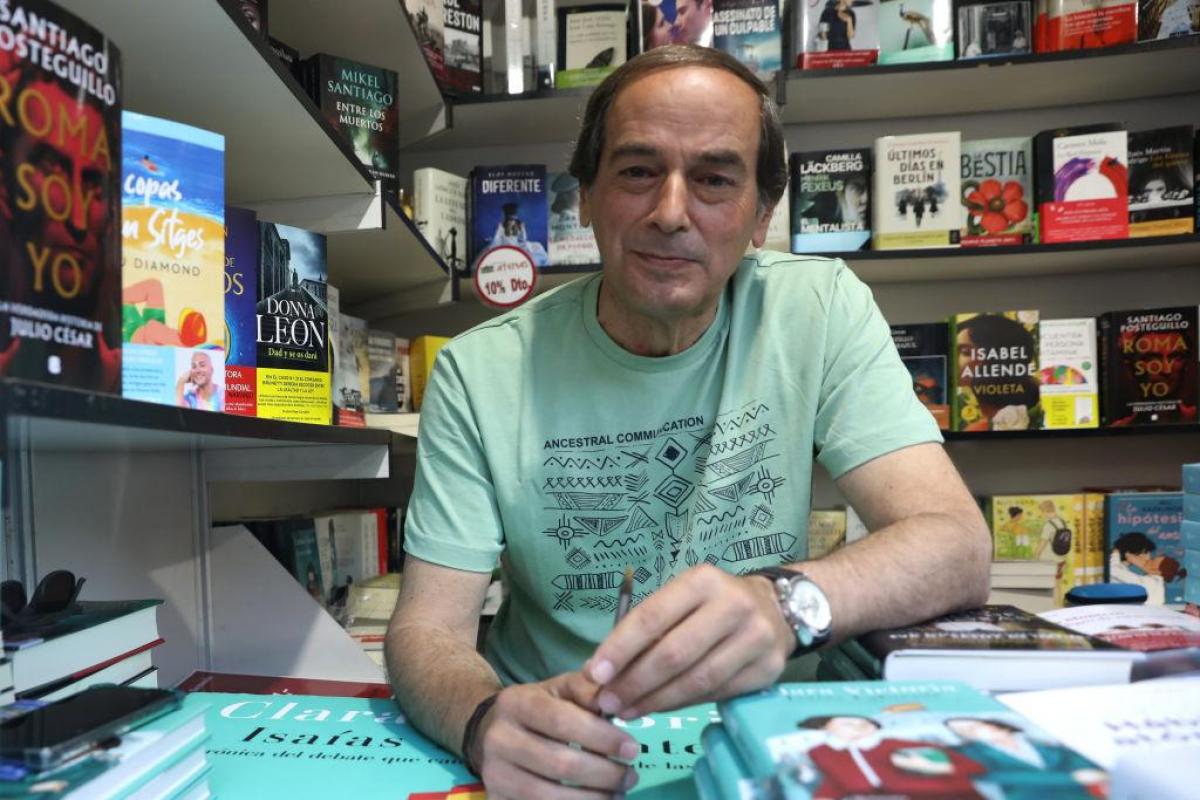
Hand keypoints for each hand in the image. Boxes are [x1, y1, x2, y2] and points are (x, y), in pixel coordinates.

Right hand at [473, 671, 640, 798]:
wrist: (489, 730)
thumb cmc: (537, 708)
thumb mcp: (559, 688)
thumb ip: (587, 689)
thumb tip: (614, 700)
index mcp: (517, 703)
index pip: (562, 721)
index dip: (601, 737)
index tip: (632, 749)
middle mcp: (499, 739)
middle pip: (560, 764)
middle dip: (604, 774)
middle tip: (630, 776)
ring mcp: (494, 774)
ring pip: (549, 797)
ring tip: (617, 794)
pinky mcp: (495, 799)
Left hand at [584, 565, 792, 717]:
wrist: (777, 608)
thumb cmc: (713, 603)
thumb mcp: (682, 598)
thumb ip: (647, 628)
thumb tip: (602, 670)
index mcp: (703, 581)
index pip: (653, 616)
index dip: (621, 648)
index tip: (595, 673)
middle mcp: (733, 606)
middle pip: (674, 653)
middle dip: (635, 682)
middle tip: (608, 702)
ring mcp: (755, 639)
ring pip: (697, 679)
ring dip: (656, 700)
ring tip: (628, 710)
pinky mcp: (767, 669)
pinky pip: (716, 693)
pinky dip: (682, 704)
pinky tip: (660, 708)